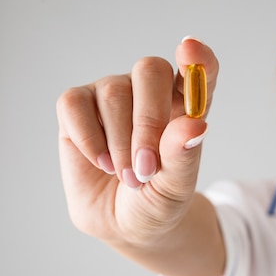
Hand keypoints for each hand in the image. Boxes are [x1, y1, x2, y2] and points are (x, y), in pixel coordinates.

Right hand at [57, 38, 219, 245]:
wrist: (124, 223)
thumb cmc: (158, 198)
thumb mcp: (177, 187)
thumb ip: (184, 156)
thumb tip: (194, 125)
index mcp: (188, 104)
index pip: (201, 69)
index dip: (198, 58)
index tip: (189, 52)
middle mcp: (151, 91)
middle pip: (150, 70)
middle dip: (148, 120)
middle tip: (146, 167)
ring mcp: (113, 94)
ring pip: (113, 93)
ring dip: (120, 143)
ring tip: (129, 177)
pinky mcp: (78, 106)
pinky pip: (74, 104)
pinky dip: (87, 137)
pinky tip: (101, 162)